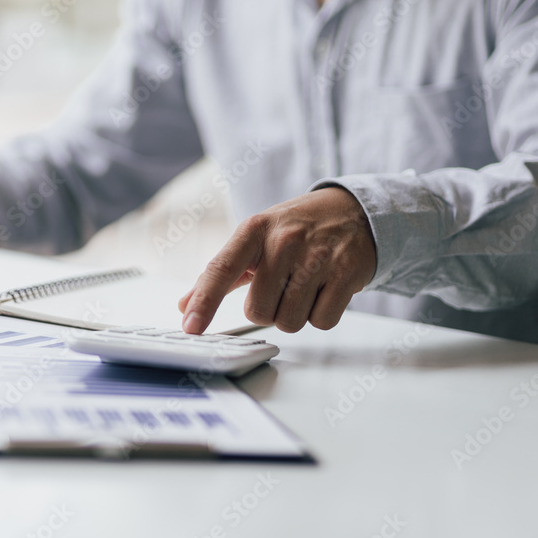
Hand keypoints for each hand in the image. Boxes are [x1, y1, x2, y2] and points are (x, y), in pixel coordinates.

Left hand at [178, 187, 376, 333]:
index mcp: (255, 230)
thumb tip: (184, 305)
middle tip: (280, 288)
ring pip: (289, 321)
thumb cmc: (296, 229)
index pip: (221, 268)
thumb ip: (219, 274)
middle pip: (258, 311)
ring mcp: (318, 256)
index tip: (190, 326)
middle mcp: (284, 240)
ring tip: (304, 286)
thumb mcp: (255, 239)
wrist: (352, 211)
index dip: (204, 301)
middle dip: (267, 309)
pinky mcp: (346, 273)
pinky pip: (321, 321)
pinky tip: (324, 290)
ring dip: (294, 314)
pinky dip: (320, 315)